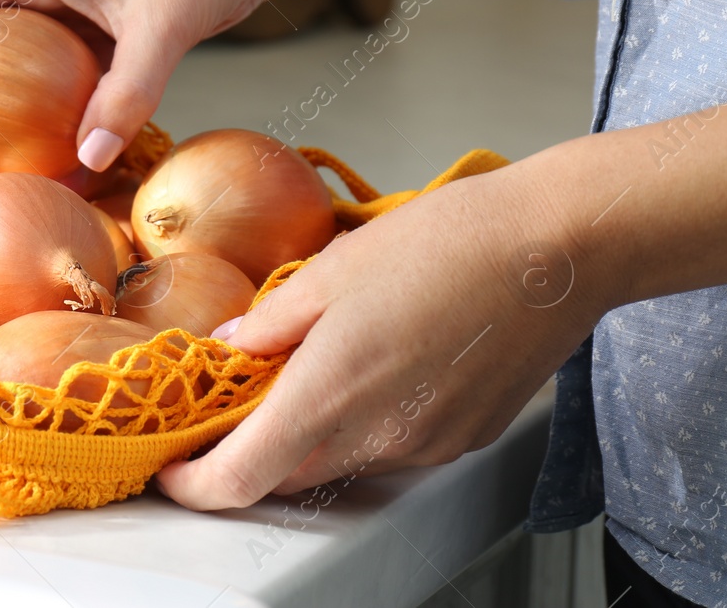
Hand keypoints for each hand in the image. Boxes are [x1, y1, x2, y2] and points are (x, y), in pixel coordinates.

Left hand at [156, 160, 601, 508]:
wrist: (553, 247)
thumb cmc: (447, 243)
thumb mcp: (331, 268)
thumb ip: (270, 321)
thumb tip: (230, 349)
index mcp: (331, 393)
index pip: (241, 477)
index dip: (195, 482)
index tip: (173, 465)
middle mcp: (380, 436)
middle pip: (288, 474)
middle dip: (251, 449)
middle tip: (235, 400)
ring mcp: (427, 444)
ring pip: (342, 460)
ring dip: (314, 430)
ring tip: (316, 361)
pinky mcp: (464, 437)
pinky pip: (394, 445)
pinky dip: (367, 420)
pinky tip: (378, 362)